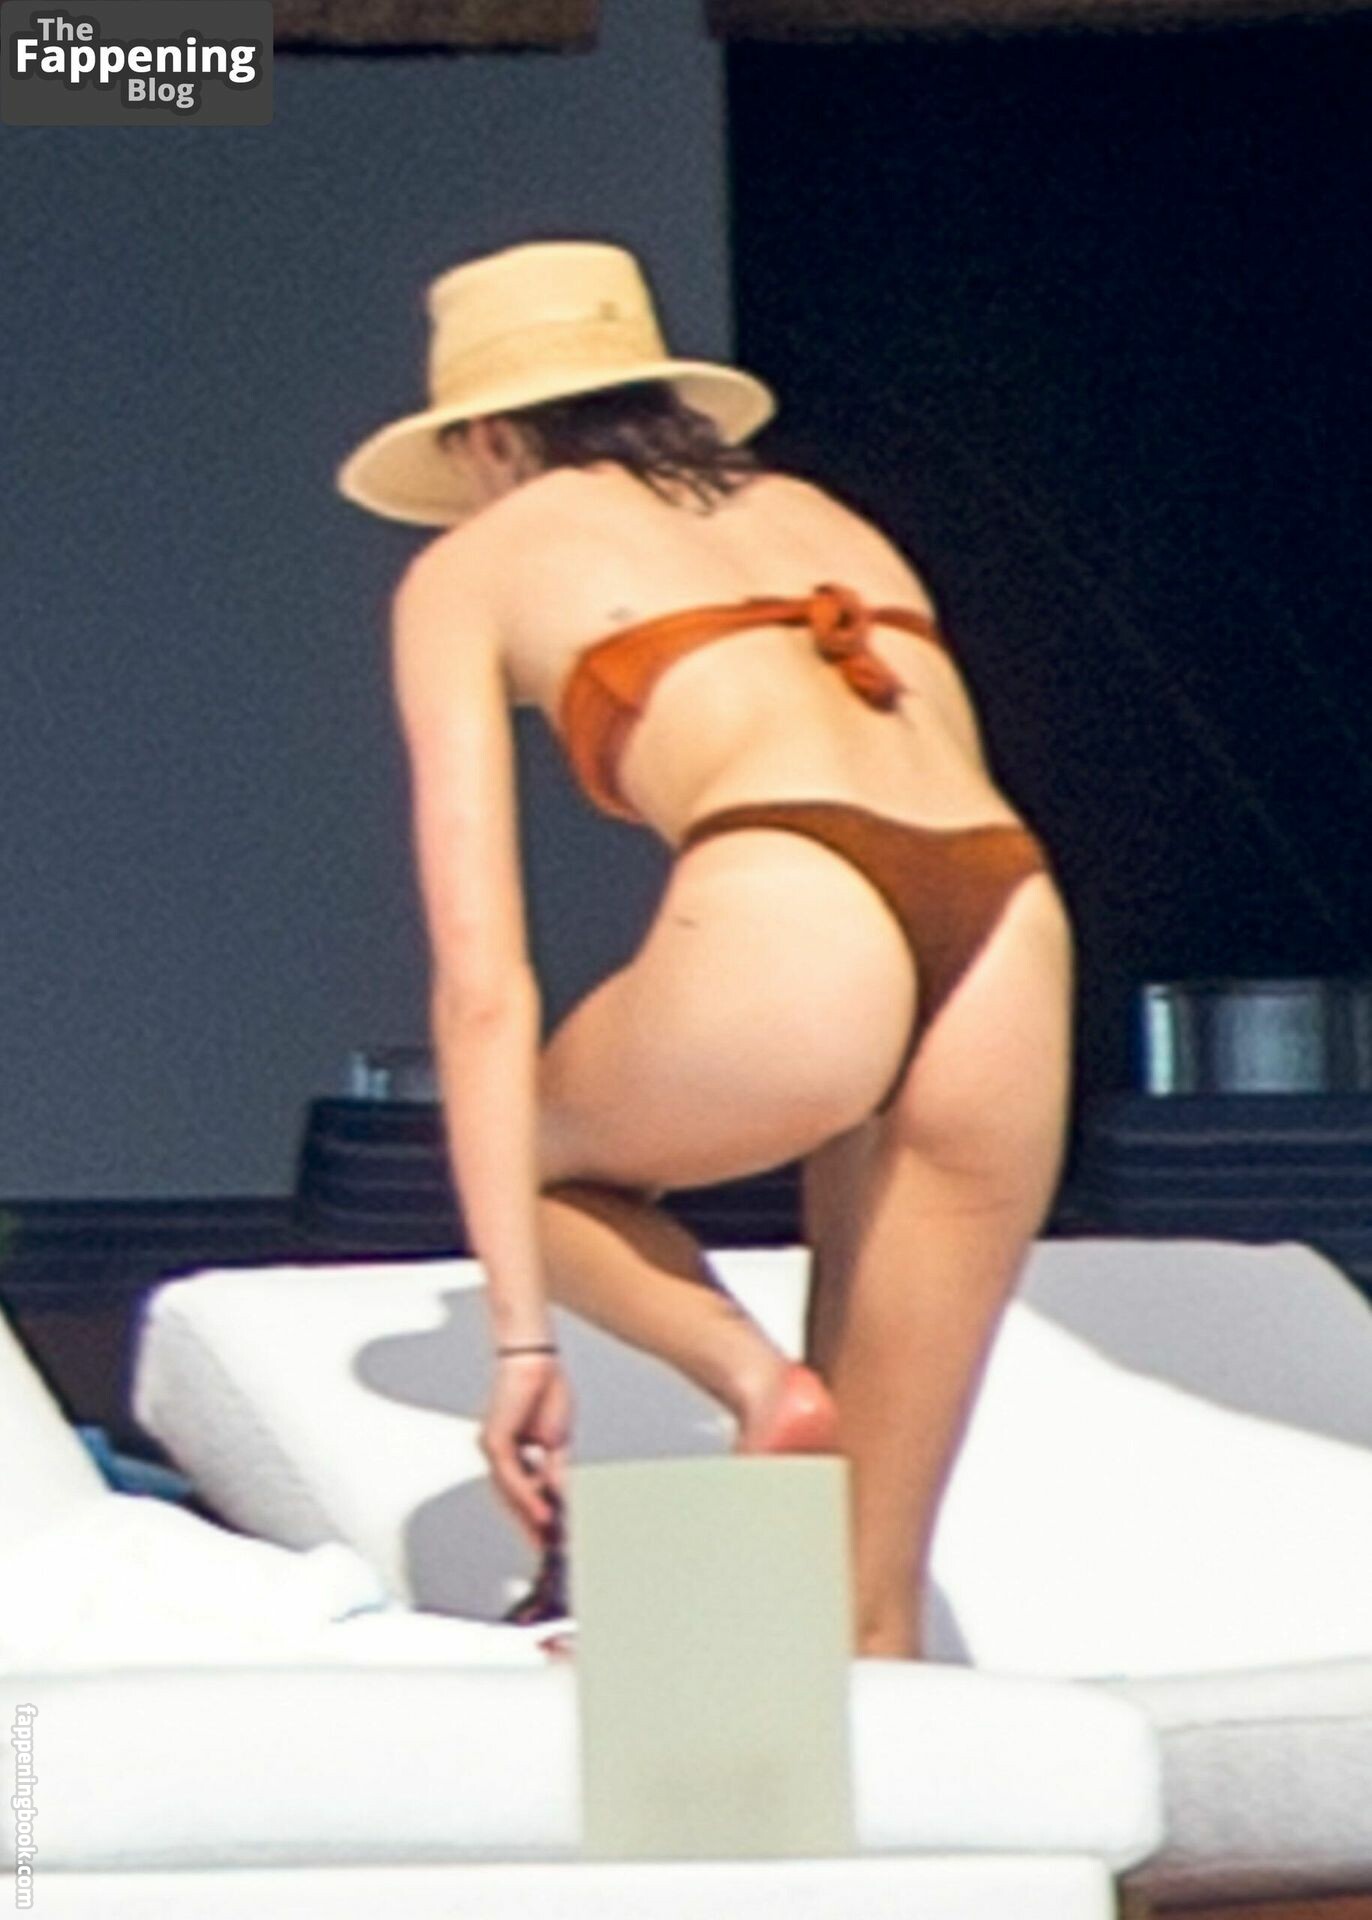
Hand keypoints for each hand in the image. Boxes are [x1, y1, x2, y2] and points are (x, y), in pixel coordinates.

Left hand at [480, 1354, 571, 1549]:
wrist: (535, 1360)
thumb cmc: (544, 1390)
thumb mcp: (555, 1441)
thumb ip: (553, 1471)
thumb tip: (558, 1499)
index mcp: (509, 1451)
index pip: (520, 1493)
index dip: (533, 1518)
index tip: (548, 1541)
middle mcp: (496, 1453)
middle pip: (512, 1500)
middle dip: (530, 1527)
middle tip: (548, 1550)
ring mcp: (492, 1448)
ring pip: (510, 1494)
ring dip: (530, 1518)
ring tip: (548, 1539)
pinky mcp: (495, 1441)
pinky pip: (512, 1477)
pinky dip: (528, 1497)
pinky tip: (542, 1514)